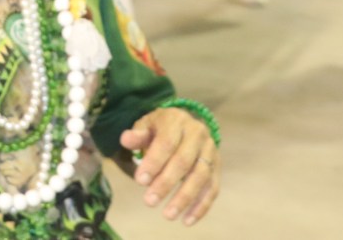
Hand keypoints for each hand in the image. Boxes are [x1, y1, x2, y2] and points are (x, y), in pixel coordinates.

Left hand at [119, 108, 220, 226]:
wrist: (184, 124)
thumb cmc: (160, 128)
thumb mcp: (146, 126)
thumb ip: (136, 135)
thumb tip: (125, 140)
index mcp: (177, 121)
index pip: (166, 143)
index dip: (154, 162)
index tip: (140, 181)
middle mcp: (198, 134)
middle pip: (184, 161)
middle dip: (166, 183)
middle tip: (149, 201)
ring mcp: (210, 151)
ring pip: (201, 177)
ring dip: (184, 198)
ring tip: (168, 215)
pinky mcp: (217, 167)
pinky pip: (213, 188)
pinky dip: (201, 206)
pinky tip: (187, 220)